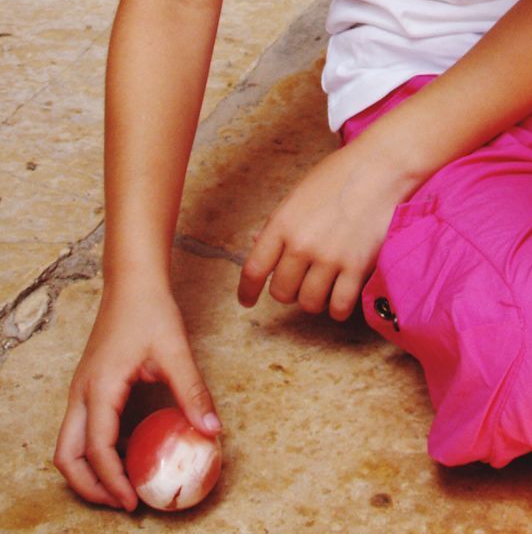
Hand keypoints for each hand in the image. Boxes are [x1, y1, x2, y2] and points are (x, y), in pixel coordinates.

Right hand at [54, 282, 221, 511]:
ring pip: (68, 445)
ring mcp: (81, 389)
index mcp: (100, 388)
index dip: (113, 481)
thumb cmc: (151, 310)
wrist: (133, 281)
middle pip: (66, 456)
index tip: (134, 502)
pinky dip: (94, 451)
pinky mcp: (88, 385)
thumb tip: (212, 430)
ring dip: (88, 470)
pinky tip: (128, 451)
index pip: (98, 449)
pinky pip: (80, 429)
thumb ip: (192, 391)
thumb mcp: (175, 351)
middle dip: (89, 486)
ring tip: (124, 483)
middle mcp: (82, 393)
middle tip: (122, 501)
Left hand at [237, 133, 417, 319]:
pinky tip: (340, 295)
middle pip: (281, 291)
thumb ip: (279, 224)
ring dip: (313, 299)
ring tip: (323, 285)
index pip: (253, 270)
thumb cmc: (340, 175)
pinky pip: (338, 307)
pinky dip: (337, 307)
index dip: (247, 291)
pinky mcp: (357, 267)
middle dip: (288, 290)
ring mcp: (330, 258)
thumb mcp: (300, 194)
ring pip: (308, 303)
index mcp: (283, 223)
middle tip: (300, 280)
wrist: (382, 167)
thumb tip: (258, 246)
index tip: (247, 300)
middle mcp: (302, 244)